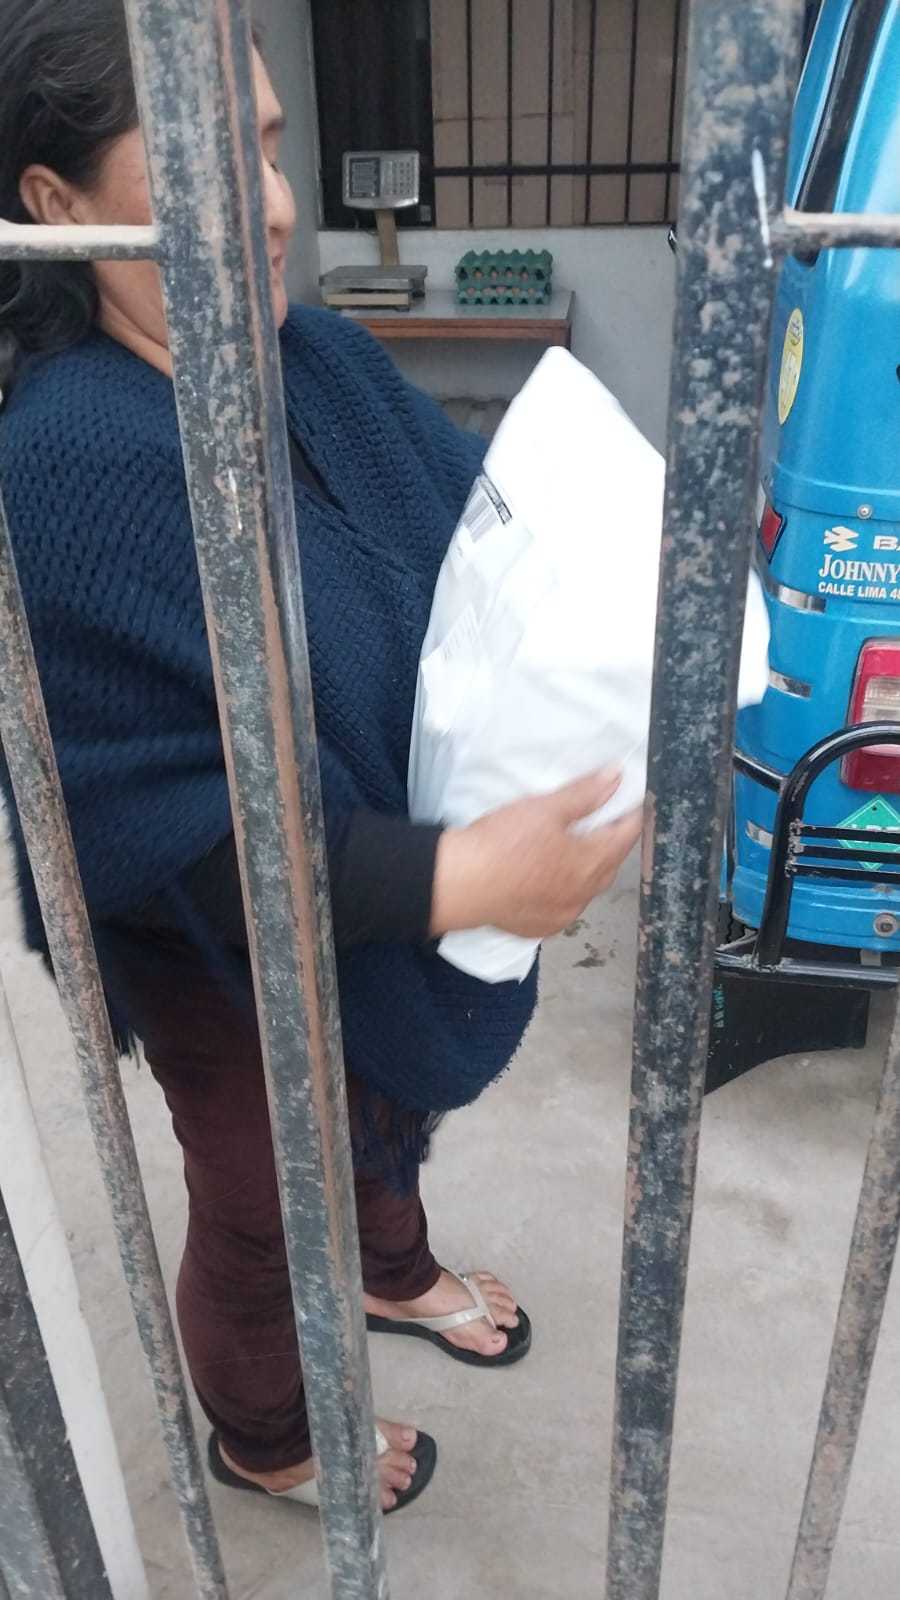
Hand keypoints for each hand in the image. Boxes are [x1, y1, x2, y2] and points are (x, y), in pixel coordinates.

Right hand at [430, 772, 643, 939]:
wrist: (460, 884)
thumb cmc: (502, 843)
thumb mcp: (545, 809)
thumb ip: (585, 794)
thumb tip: (616, 778)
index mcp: (590, 863)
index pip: (625, 836)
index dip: (632, 816)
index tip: (634, 801)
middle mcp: (583, 895)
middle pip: (609, 865)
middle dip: (612, 843)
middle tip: (607, 821)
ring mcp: (562, 915)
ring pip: (587, 889)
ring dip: (588, 870)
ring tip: (578, 850)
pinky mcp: (539, 927)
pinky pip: (564, 907)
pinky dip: (565, 891)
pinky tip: (552, 880)